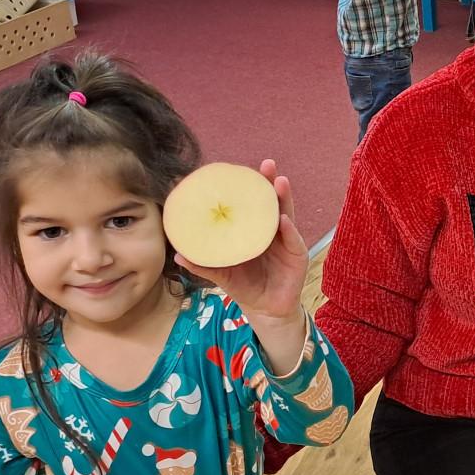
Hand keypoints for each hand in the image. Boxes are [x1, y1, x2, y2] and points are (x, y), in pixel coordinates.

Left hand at [175, 159, 308, 328]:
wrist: (265, 310)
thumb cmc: (245, 287)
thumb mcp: (222, 274)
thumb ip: (203, 264)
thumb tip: (177, 254)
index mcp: (253, 231)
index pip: (251, 204)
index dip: (249, 187)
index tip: (240, 170)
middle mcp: (272, 231)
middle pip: (272, 202)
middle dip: (270, 183)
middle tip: (267, 165)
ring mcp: (286, 241)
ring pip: (287, 214)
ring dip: (284, 198)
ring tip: (279, 182)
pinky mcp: (297, 255)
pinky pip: (293, 240)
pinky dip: (289, 229)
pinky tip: (284, 219)